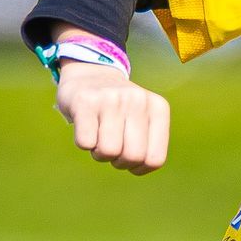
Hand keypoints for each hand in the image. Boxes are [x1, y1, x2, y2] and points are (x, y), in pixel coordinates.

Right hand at [51, 49, 169, 175]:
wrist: (90, 73)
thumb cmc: (118, 110)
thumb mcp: (144, 121)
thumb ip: (148, 146)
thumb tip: (136, 165)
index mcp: (157, 107)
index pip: (154, 160)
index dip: (138, 167)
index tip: (129, 155)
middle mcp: (137, 99)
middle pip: (132, 157)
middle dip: (119, 161)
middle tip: (113, 146)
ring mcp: (111, 97)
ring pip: (108, 152)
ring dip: (100, 153)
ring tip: (99, 136)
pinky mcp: (85, 100)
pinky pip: (85, 143)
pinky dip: (83, 143)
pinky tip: (86, 128)